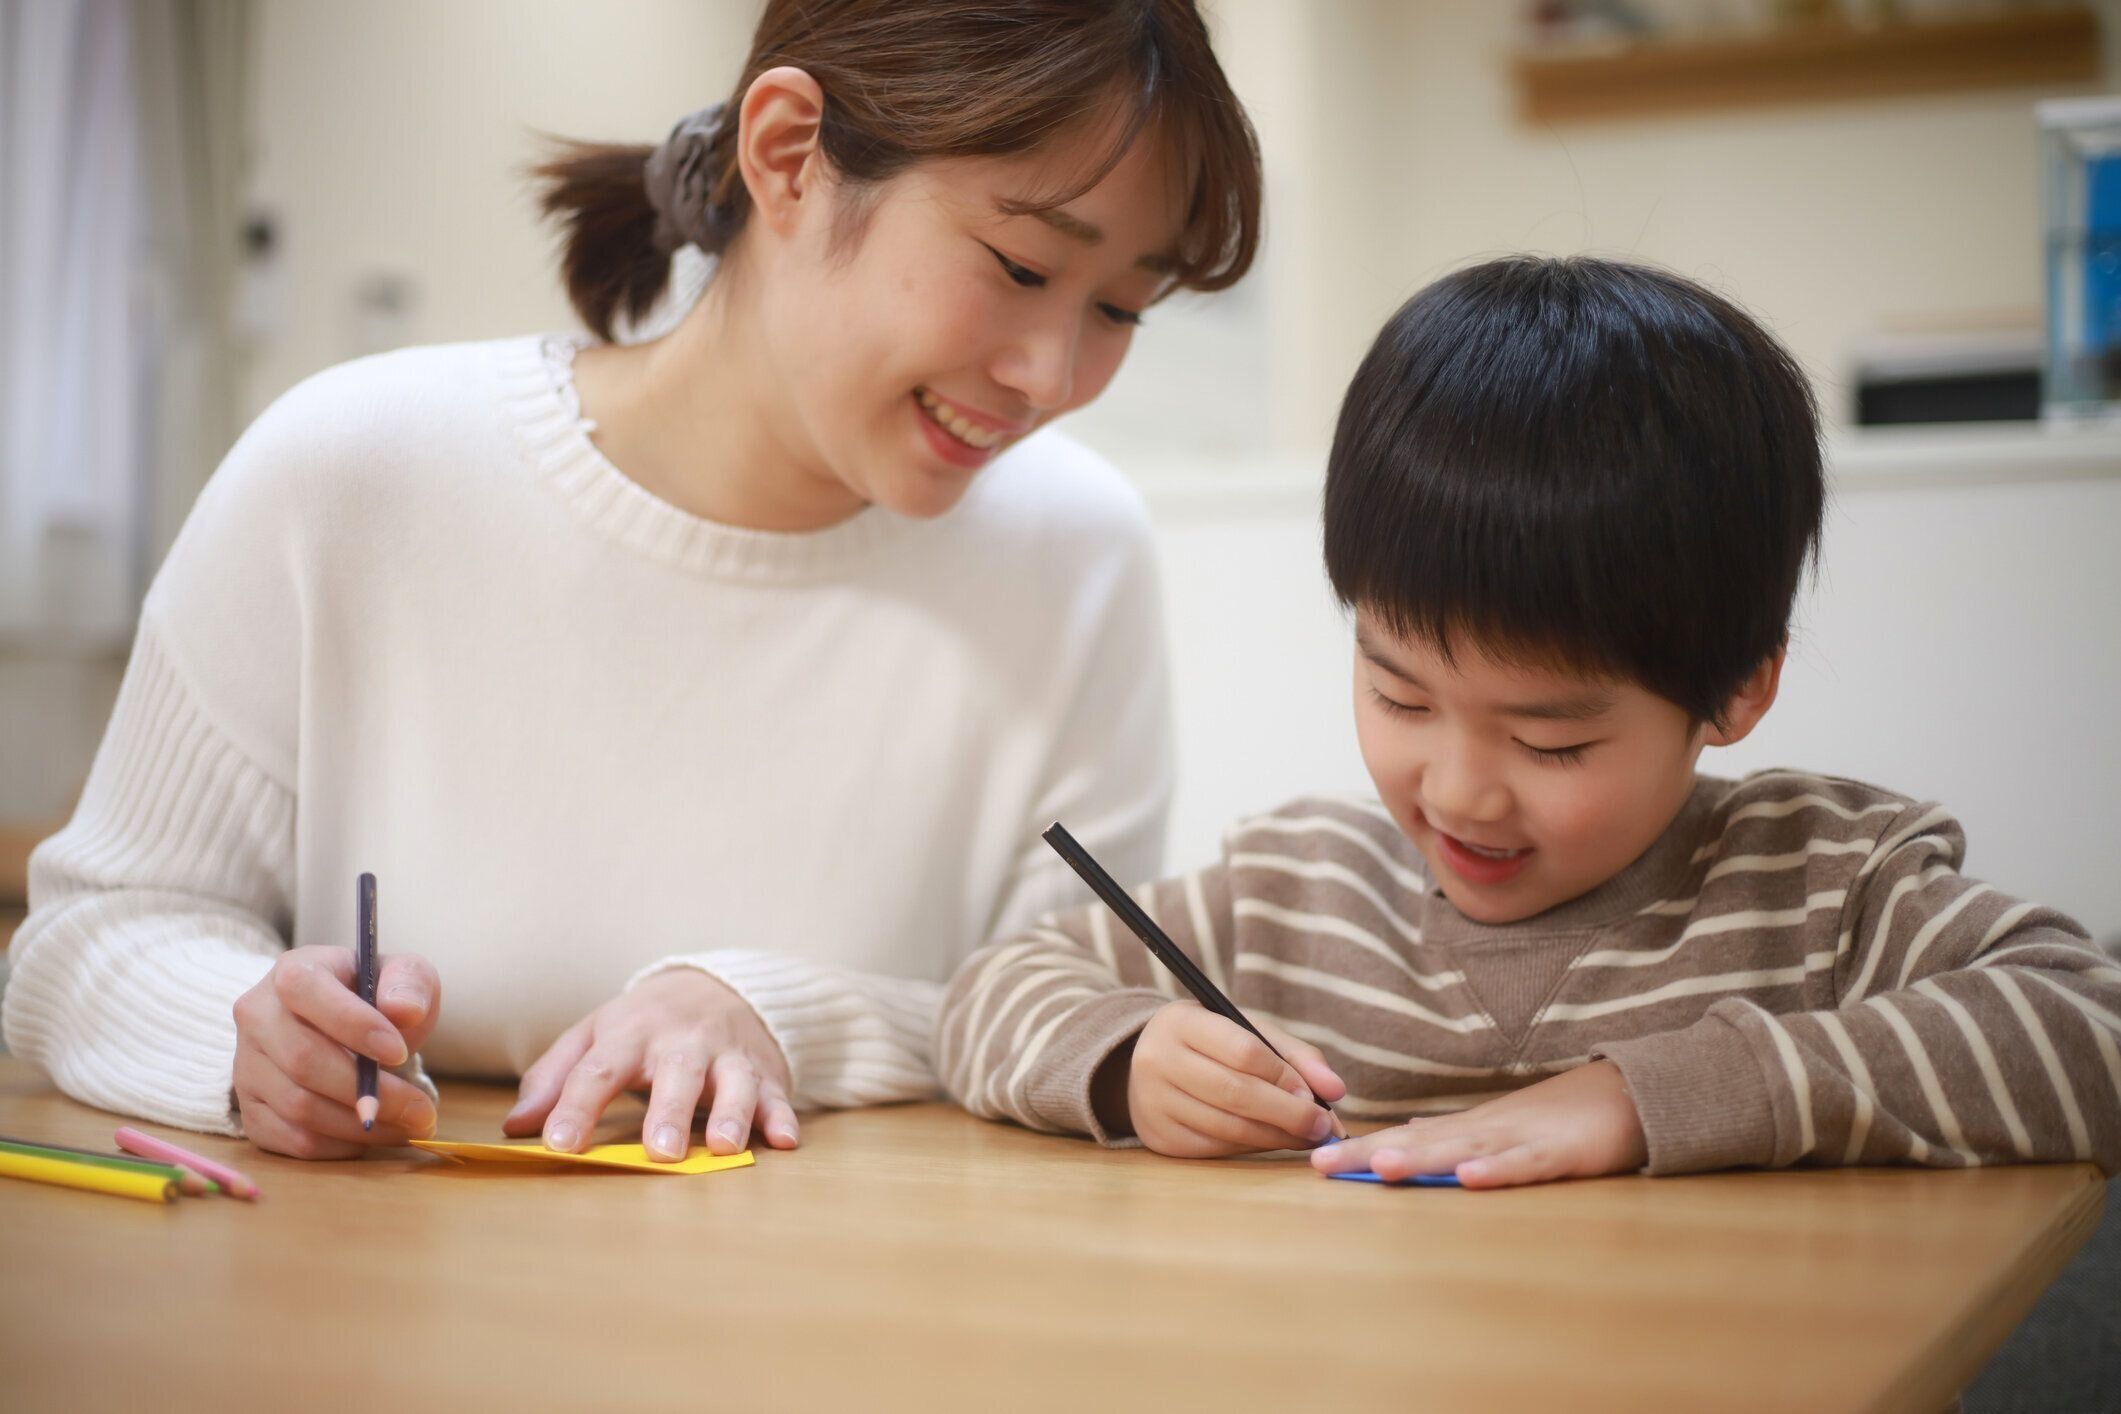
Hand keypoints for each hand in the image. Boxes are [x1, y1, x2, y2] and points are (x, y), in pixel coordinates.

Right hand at [232, 945, 440, 1158]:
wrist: (344, 1027)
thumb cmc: (376, 998)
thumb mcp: (403, 976)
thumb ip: (409, 983)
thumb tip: (405, 1010)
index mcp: (292, 971)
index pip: (306, 991)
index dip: (352, 1024)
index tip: (399, 1052)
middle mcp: (257, 1016)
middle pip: (302, 1061)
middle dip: (368, 1091)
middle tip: (420, 1109)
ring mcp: (247, 1066)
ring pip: (298, 1107)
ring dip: (361, 1125)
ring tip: (410, 1124)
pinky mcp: (251, 1109)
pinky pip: (292, 1139)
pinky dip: (339, 1146)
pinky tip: (375, 1135)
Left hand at [504, 969, 798, 1160]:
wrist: (721, 985)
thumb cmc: (647, 1023)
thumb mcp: (596, 1034)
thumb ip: (555, 1077)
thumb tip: (515, 1126)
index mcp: (631, 1033)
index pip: (599, 1069)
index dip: (577, 1106)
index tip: (559, 1143)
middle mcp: (682, 1043)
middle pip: (676, 1074)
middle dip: (669, 1113)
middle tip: (659, 1153)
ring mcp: (728, 1056)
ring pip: (734, 1082)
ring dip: (732, 1114)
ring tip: (723, 1147)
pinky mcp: (765, 1072)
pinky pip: (777, 1094)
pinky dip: (783, 1115)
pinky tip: (784, 1139)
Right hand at [1111, 1000, 1347, 1157]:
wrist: (1144, 1065)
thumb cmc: (1208, 1044)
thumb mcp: (1246, 1030)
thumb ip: (1294, 1055)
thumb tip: (1335, 1090)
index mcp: (1181, 1022)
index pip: (1243, 1051)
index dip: (1285, 1077)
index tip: (1319, 1097)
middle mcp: (1158, 1061)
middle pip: (1235, 1093)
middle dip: (1288, 1114)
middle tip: (1323, 1127)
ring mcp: (1154, 1103)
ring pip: (1228, 1127)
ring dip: (1276, 1137)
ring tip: (1307, 1137)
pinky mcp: (1160, 1138)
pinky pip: (1217, 1148)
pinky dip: (1253, 1147)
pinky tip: (1273, 1140)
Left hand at [1310, 1060, 1646, 1188]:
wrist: (1626, 1094)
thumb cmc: (1559, 1116)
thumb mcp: (1497, 1126)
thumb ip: (1450, 1132)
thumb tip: (1405, 1133)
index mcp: (1467, 1129)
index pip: (1404, 1139)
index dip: (1361, 1150)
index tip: (1315, 1162)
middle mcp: (1484, 1130)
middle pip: (1420, 1142)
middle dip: (1371, 1154)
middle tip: (1321, 1164)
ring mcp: (1520, 1139)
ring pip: (1463, 1150)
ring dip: (1423, 1158)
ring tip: (1381, 1167)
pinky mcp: (1559, 1153)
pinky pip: (1523, 1165)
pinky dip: (1497, 1172)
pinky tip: (1468, 1180)